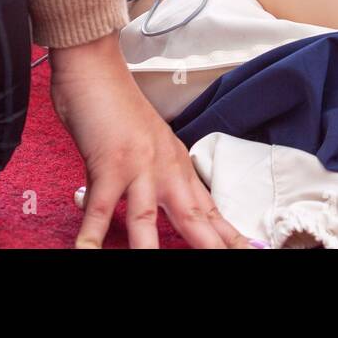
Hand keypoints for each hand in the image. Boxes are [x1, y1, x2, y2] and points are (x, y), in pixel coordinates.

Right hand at [50, 34, 249, 248]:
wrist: (98, 69)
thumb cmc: (118, 107)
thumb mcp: (148, 145)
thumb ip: (155, 177)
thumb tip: (155, 205)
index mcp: (177, 164)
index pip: (208, 205)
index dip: (228, 232)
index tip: (249, 248)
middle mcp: (165, 167)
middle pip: (194, 214)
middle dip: (213, 243)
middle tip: (236, 257)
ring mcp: (138, 166)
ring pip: (148, 217)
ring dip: (152, 248)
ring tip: (156, 267)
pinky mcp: (109, 164)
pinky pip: (100, 207)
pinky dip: (92, 233)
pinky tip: (88, 251)